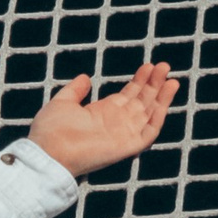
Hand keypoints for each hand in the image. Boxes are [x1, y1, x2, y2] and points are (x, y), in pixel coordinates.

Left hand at [25, 61, 177, 175]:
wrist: (48, 153)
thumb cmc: (50, 131)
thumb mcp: (62, 103)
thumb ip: (75, 91)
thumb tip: (85, 77)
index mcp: (102, 114)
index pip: (128, 96)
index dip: (139, 81)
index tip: (148, 66)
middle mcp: (116, 123)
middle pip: (141, 101)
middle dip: (153, 84)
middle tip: (163, 65)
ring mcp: (124, 134)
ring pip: (149, 113)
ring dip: (160, 95)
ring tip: (169, 76)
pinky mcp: (129, 145)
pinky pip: (150, 130)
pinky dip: (160, 113)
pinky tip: (166, 96)